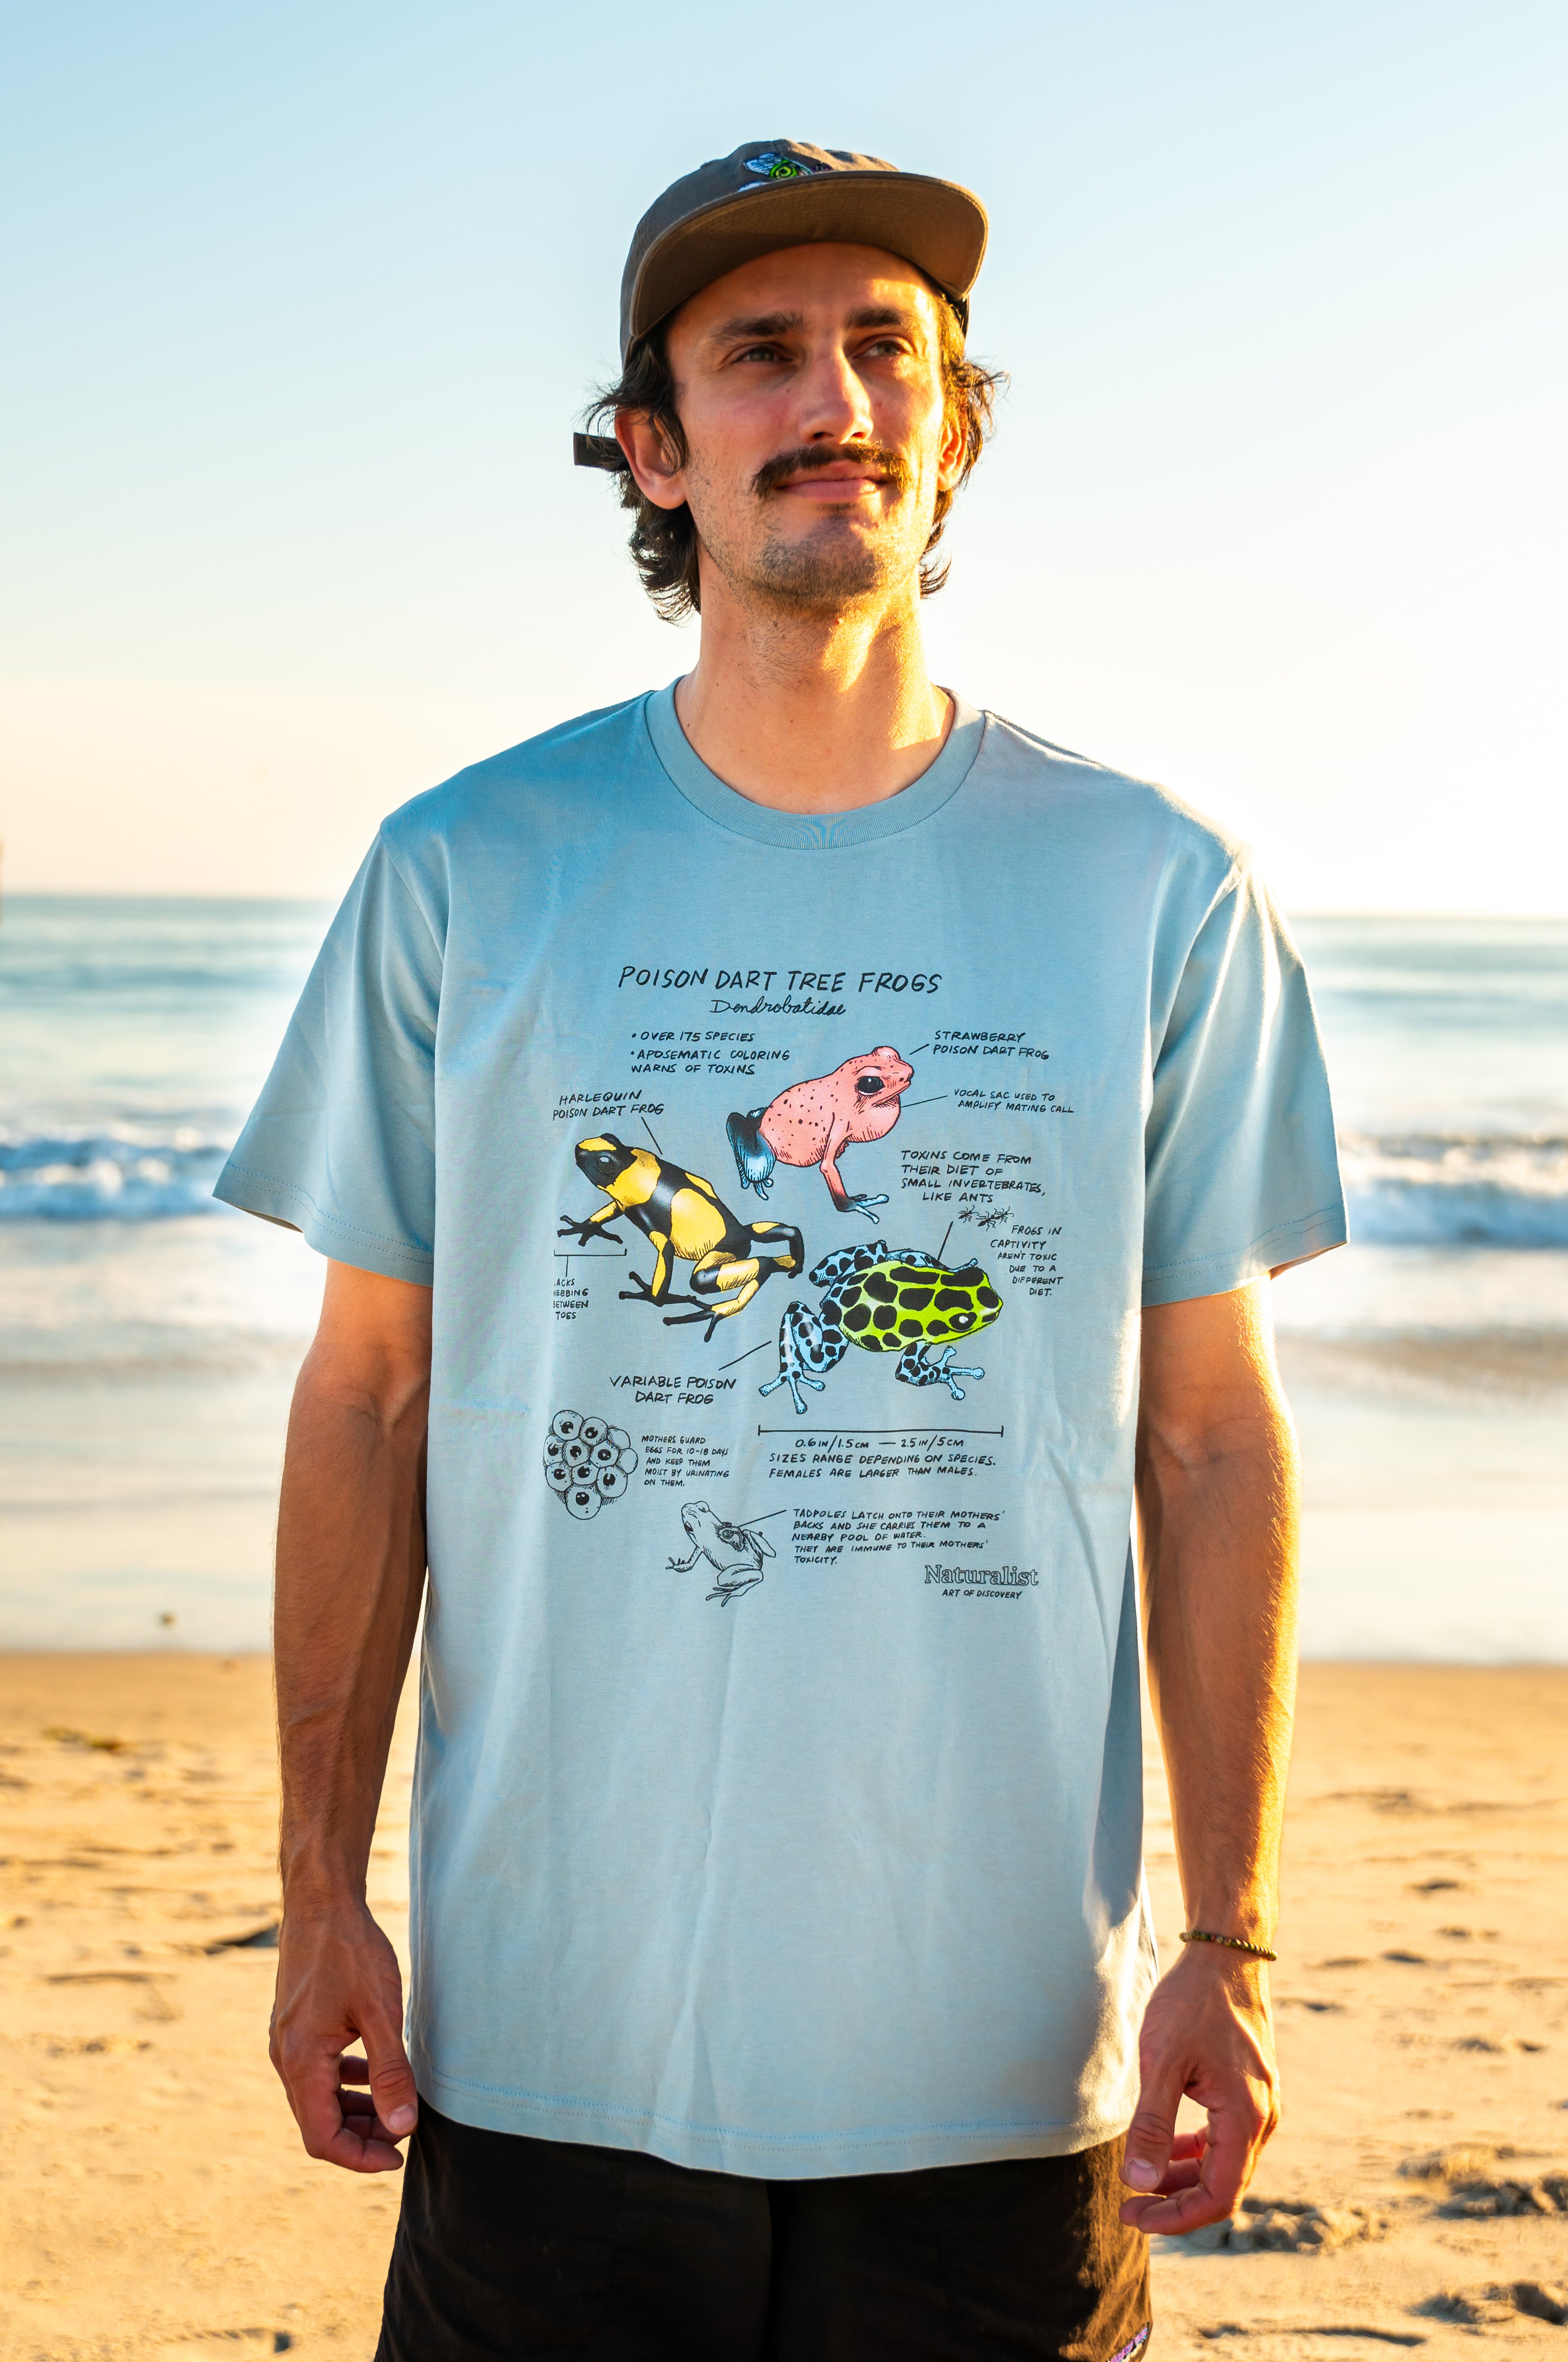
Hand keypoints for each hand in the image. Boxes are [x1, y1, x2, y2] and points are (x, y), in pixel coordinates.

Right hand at [269, 1896, 417, 2171]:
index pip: (321, 2138)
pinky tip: (372, 2074)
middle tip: (404, 2135)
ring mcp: (287, 2043)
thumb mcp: (381, 2012)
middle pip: (318, 2123)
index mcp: (300, 2061)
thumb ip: (390, 2072)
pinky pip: (318, 2072)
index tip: (398, 2156)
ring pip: (319, 2099)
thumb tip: (402, 2127)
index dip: (359, 2158)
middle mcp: (285, 2059)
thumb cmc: (350, 1950)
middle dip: (361, 2137)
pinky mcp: (296, 2028)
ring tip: (394, 2109)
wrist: (321, 1902)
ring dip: (354, 2111)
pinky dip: (345, 2083)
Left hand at [1118, 1942, 1278, 2232]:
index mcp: (1246, 2118)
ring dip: (1185, 2180)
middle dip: (1175, 2203)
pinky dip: (1197, 2153)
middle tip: (1129, 2206)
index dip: (1174, 2217)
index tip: (1132, 2215)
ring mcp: (1260, 2106)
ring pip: (1225, 2165)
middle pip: (1223, 2188)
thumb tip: (1139, 2181)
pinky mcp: (1251, 2092)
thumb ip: (1153, 2125)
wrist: (1225, 1957)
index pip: (1217, 2197)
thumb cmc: (1192, 2003)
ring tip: (1141, 2181)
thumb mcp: (1162, 2061)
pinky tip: (1170, 2150)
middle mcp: (1262, 2120)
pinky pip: (1226, 2139)